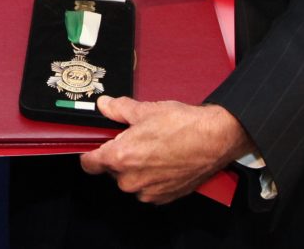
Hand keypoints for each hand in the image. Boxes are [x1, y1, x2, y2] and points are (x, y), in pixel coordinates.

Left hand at [80, 97, 253, 203]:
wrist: (215, 140)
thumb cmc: (182, 125)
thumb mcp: (144, 110)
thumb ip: (118, 109)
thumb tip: (104, 105)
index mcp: (120, 158)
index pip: (89, 164)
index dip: (90, 153)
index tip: (95, 146)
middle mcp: (131, 180)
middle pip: (111, 171)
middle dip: (119, 156)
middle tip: (134, 139)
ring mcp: (148, 191)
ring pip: (131, 180)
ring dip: (136, 168)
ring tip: (153, 148)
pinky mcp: (165, 197)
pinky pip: (148, 188)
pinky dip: (152, 177)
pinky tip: (164, 160)